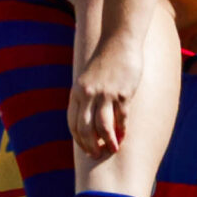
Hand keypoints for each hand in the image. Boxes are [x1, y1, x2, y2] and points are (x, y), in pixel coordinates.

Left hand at [70, 33, 147, 159]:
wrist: (119, 41)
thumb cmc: (105, 61)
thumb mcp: (88, 79)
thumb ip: (86, 97)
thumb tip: (89, 119)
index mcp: (77, 92)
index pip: (73, 124)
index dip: (79, 140)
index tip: (85, 149)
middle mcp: (88, 95)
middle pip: (85, 129)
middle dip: (90, 146)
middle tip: (97, 155)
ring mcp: (106, 94)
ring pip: (103, 126)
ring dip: (108, 142)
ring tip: (113, 149)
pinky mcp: (123, 92)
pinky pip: (121, 116)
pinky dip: (122, 129)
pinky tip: (124, 135)